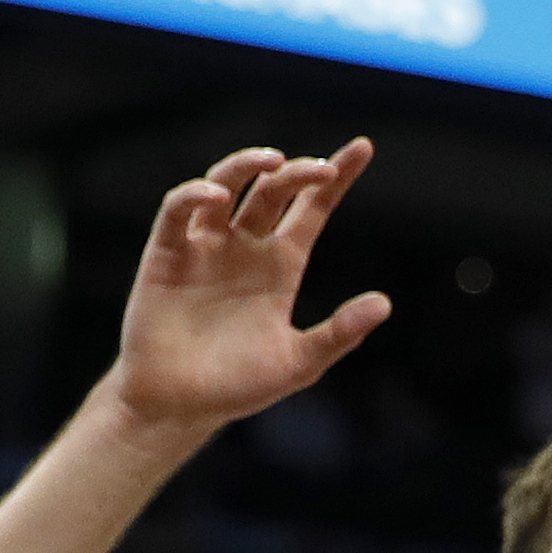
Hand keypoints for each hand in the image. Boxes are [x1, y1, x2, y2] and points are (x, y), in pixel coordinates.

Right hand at [103, 142, 390, 438]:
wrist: (180, 405)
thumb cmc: (240, 386)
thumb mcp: (300, 363)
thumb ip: (340, 333)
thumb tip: (384, 303)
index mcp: (281, 266)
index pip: (312, 209)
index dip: (335, 179)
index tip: (363, 147)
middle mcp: (245, 247)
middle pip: (273, 191)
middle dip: (297, 173)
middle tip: (323, 168)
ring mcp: (205, 246)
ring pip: (225, 185)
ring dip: (247, 167)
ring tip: (274, 162)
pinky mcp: (167, 253)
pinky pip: (178, 211)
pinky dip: (194, 196)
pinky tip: (217, 197)